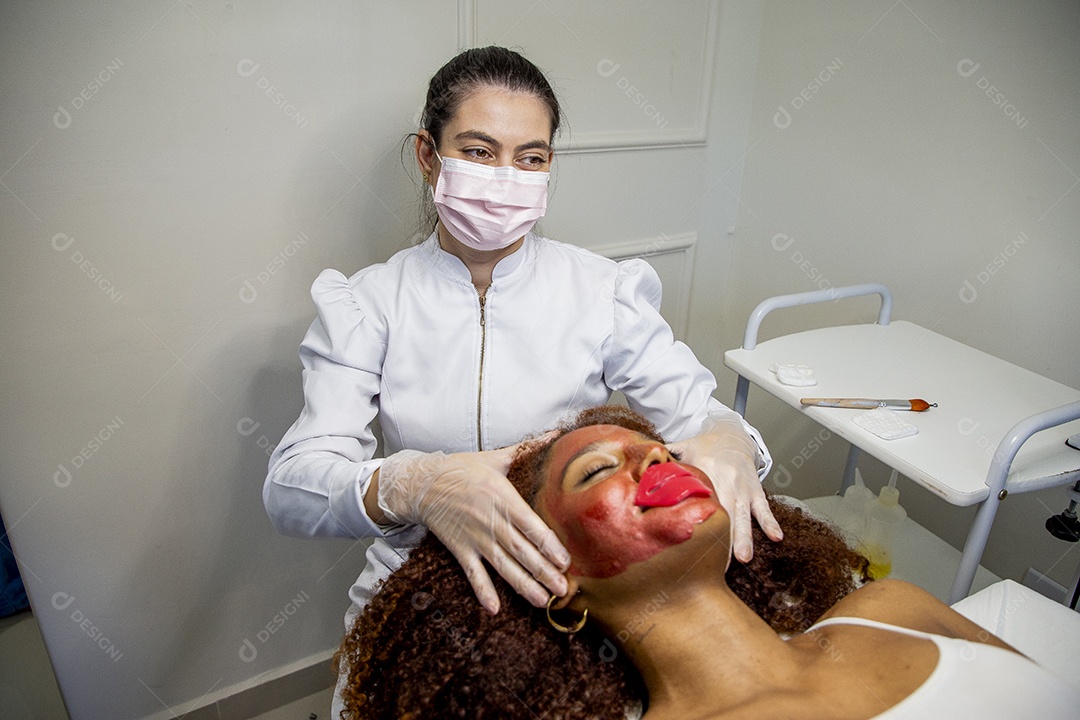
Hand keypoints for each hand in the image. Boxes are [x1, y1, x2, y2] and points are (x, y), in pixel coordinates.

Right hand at [377, 444, 569, 613]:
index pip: (532, 526)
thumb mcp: (497, 457)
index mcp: (503, 499)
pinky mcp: (460, 549)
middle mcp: (492, 522)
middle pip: (522, 551)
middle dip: (544, 572)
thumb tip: (557, 435)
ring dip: (524, 586)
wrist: (424, 483)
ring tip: (543, 601)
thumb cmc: (463, 469)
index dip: (550, 546)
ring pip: (503, 566)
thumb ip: (528, 449)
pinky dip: (482, 591)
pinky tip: (494, 608)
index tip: (566, 562)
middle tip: (563, 590)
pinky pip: (473, 574)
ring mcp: (475, 538)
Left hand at [667, 417, 782, 562]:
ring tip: (744, 557)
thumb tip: (638, 469)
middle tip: (720, 563)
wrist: (733, 434)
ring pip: (745, 516)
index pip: (701, 500)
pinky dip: (770, 522)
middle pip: (725, 514)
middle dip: (723, 540)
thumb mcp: (683, 448)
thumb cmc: (705, 446)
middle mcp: (727, 482)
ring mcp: (743, 488)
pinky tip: (776, 537)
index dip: (697, 521)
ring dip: (745, 538)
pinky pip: (764, 508)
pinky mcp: (756, 490)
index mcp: (707, 472)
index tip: (690, 543)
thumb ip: (664, 461)